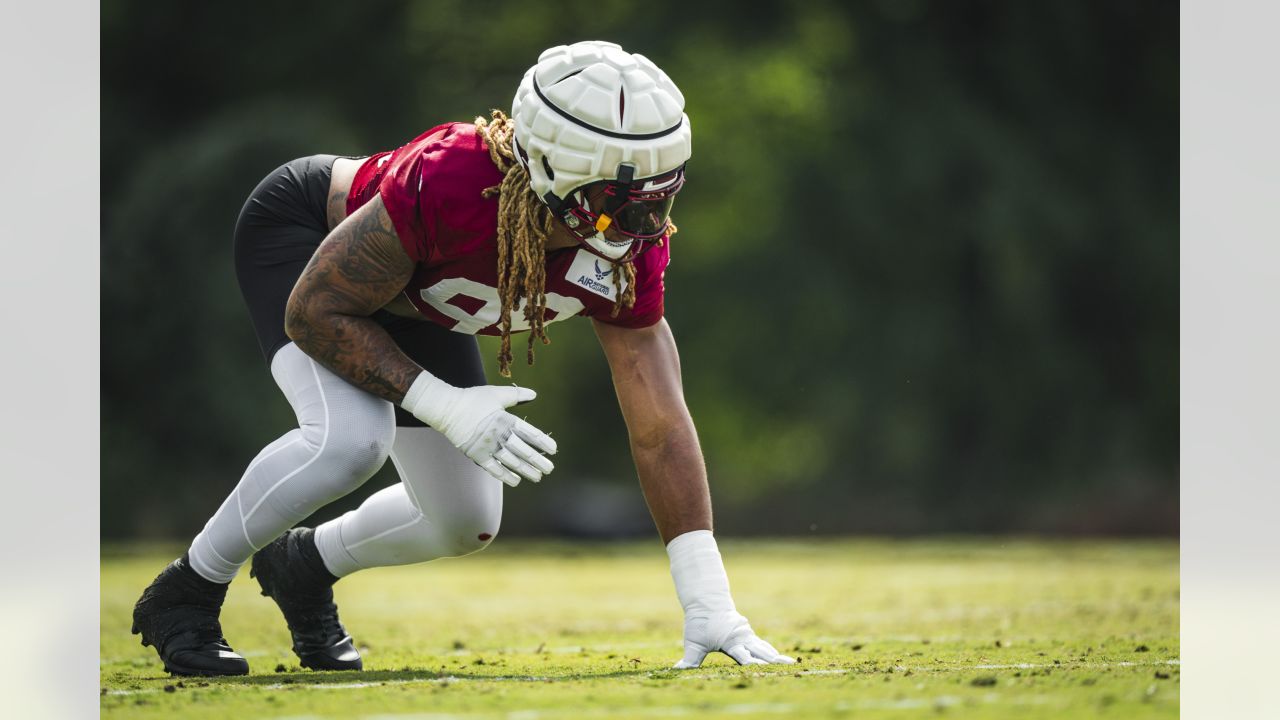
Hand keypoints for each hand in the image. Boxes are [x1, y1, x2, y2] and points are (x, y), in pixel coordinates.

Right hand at [402, 373, 555, 485]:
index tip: (553, 449)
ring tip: (537, 477)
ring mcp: (488, 446)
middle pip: (523, 451)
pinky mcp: (477, 455)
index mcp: (506, 419)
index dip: (543, 442)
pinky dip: (505, 476)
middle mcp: (499, 434)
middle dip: (538, 461)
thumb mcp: (496, 394)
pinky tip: (516, 480)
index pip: (530, 433)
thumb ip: (516, 395)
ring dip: (526, 471)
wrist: (447, 409)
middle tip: (549, 469)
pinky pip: (494, 469)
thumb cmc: (473, 400)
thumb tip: (534, 394)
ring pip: (511, 462)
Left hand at [675, 609, 794, 667]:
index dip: (752, 663)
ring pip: (763, 647)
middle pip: (760, 651)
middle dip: (773, 660)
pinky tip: (778, 658)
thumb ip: (689, 660)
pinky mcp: (747, 633)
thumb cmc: (699, 623)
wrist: (707, 601)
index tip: (761, 669)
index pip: (744, 656)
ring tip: (789, 663)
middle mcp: (742, 637)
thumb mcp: (693, 642)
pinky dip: (770, 651)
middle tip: (788, 666)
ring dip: (775, 656)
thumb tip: (677, 670)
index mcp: (731, 641)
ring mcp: (746, 634)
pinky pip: (761, 644)